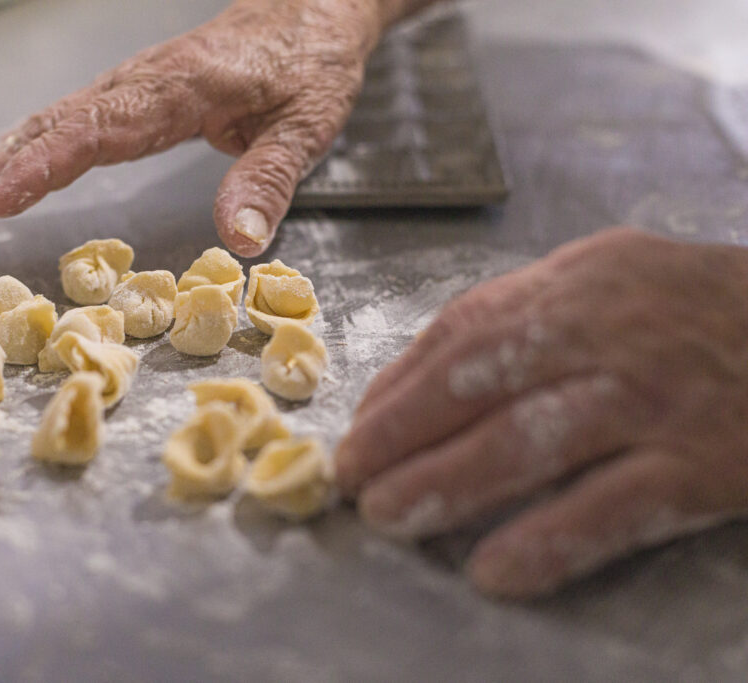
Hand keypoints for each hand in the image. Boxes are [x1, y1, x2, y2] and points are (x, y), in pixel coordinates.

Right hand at [0, 0, 424, 255]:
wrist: (313, 9)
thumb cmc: (311, 64)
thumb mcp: (307, 124)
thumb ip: (269, 179)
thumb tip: (238, 242)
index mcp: (178, 90)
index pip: (94, 130)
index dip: (39, 166)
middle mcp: (142, 84)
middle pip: (52, 126)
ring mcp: (133, 86)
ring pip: (51, 121)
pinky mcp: (135, 94)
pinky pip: (69, 121)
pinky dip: (28, 150)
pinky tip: (5, 174)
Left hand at [336, 227, 747, 597]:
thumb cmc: (698, 308)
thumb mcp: (609, 278)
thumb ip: (524, 314)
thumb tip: (423, 375)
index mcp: (576, 284)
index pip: (463, 330)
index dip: (400, 385)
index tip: (361, 428)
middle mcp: (606, 333)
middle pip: (479, 382)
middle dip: (402, 432)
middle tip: (352, 478)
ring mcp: (653, 398)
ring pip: (530, 440)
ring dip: (448, 482)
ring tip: (390, 517)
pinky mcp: (702, 463)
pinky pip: (614, 506)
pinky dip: (551, 540)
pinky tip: (496, 571)